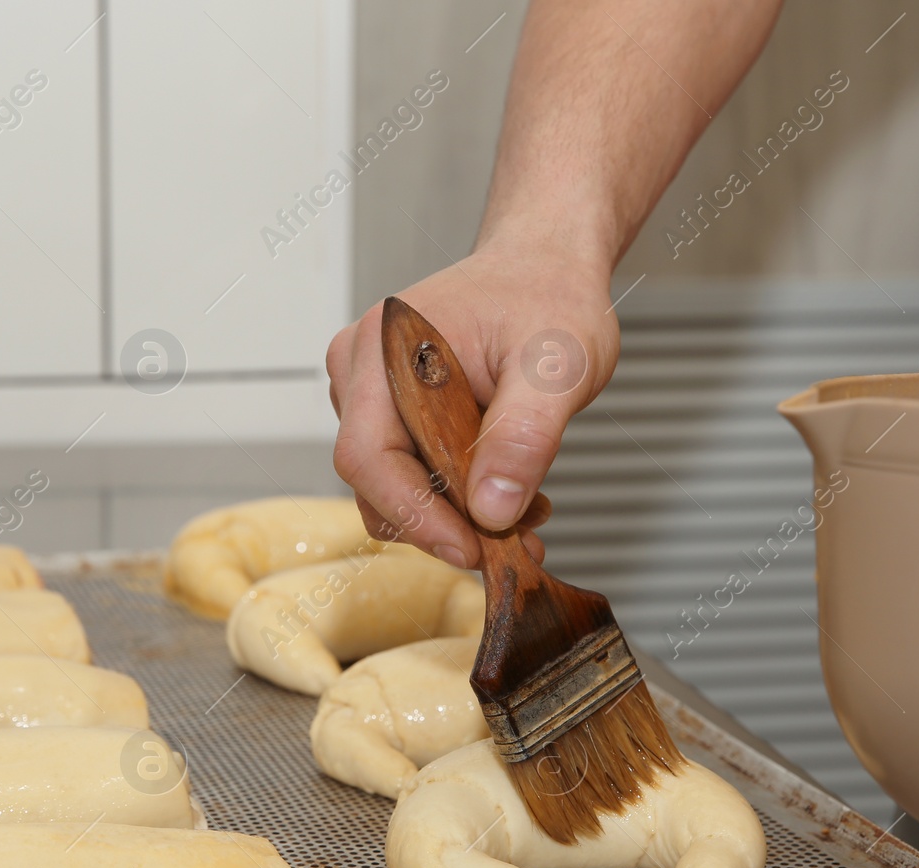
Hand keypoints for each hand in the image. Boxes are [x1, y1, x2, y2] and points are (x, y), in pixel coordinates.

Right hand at [325, 242, 618, 568]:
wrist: (545, 267)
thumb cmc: (548, 295)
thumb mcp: (557, 366)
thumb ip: (524, 436)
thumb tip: (491, 510)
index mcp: (385, 346)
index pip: (369, 457)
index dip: (415, 515)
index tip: (471, 550)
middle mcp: (362, 370)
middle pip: (376, 481)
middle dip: (444, 523)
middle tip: (513, 541)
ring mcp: (370, 393)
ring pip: (393, 486)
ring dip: (455, 515)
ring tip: (523, 513)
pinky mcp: (390, 412)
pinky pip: (409, 473)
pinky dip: (457, 498)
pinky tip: (507, 494)